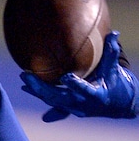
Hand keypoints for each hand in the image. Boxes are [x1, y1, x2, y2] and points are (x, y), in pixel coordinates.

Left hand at [21, 32, 138, 121]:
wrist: (115, 105)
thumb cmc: (114, 82)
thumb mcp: (112, 69)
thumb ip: (111, 52)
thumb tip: (114, 33)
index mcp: (96, 95)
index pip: (85, 90)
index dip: (76, 85)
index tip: (65, 77)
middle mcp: (82, 104)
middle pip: (60, 98)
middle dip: (42, 88)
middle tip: (26, 75)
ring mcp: (73, 107)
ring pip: (52, 100)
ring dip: (36, 90)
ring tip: (24, 76)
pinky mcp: (66, 107)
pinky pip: (50, 102)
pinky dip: (38, 95)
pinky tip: (25, 87)